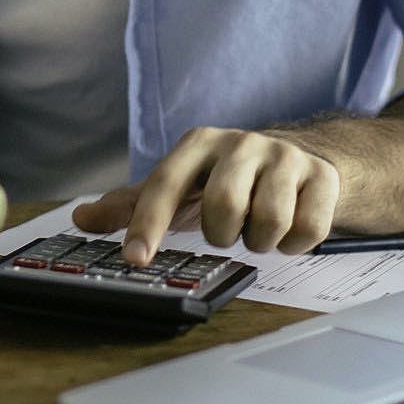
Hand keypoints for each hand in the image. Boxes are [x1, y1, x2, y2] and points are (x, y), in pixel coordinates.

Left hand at [72, 127, 341, 262]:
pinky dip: (295, 244)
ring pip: (269, 222)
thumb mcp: (181, 187)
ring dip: (260, 241)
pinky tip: (289, 230)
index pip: (165, 183)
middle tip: (227, 231)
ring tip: (258, 229)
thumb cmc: (230, 179)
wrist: (306, 160)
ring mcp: (286, 157)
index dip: (147, 224)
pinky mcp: (323, 176)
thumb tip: (81, 217)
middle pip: (224, 206)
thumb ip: (132, 205)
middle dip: (222, 234)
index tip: (134, 259)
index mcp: (199, 144)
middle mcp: (242, 143)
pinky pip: (306, 230)